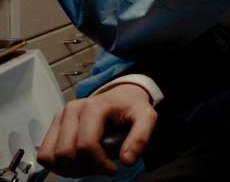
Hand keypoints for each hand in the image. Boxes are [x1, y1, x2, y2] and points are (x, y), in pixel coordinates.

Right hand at [38, 84, 156, 177]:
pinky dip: (58, 165)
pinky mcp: (54, 125)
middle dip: (84, 168)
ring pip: (51, 156)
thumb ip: (141, 138)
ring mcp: (60, 117)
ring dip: (69, 169)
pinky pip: (44, 154)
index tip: (113, 169)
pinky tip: (77, 162)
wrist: (122, 97)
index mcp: (94, 107)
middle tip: (100, 168)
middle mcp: (73, 109)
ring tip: (89, 165)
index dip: (99, 164)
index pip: (86, 145)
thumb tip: (126, 160)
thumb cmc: (131, 108)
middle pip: (65, 153)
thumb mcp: (146, 118)